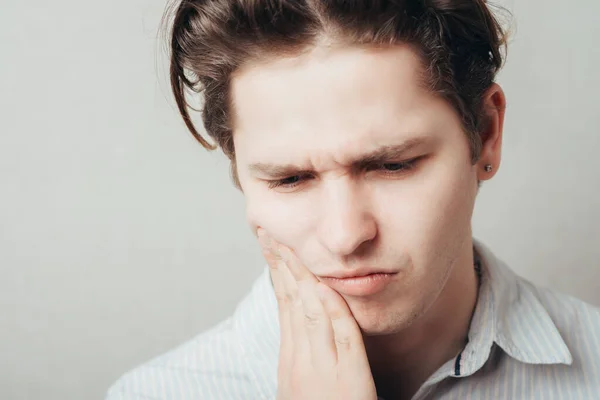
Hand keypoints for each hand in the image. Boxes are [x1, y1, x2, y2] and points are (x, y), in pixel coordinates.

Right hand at [257, 229, 377, 399]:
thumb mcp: (303, 386)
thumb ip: (304, 355)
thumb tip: (301, 325)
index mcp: (292, 361)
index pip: (284, 306)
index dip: (277, 274)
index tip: (271, 246)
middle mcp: (301, 362)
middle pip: (290, 303)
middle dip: (280, 264)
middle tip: (269, 233)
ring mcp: (322, 372)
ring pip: (309, 313)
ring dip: (299, 276)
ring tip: (288, 245)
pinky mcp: (348, 383)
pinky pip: (342, 340)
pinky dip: (333, 312)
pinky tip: (324, 288)